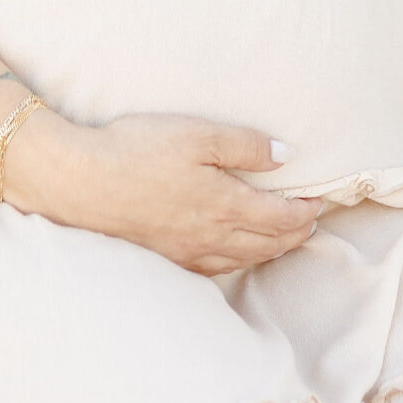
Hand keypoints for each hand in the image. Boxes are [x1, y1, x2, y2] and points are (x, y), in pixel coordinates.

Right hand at [7, 108, 320, 273]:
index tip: (320, 202)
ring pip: (244, 259)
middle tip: (311, 223)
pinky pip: (216, 267)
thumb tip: (286, 156)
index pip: (281, 219)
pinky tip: (235, 254)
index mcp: (225, 206)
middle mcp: (212, 237)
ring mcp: (188, 253)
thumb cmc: (138, 151)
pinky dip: (238, 261)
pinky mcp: (167, 258)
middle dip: (295, 235)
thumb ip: (244, 146)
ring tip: (284, 240)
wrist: (82, 183)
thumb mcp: (196, 134)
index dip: (305, 213)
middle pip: (268, 245)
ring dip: (271, 251)